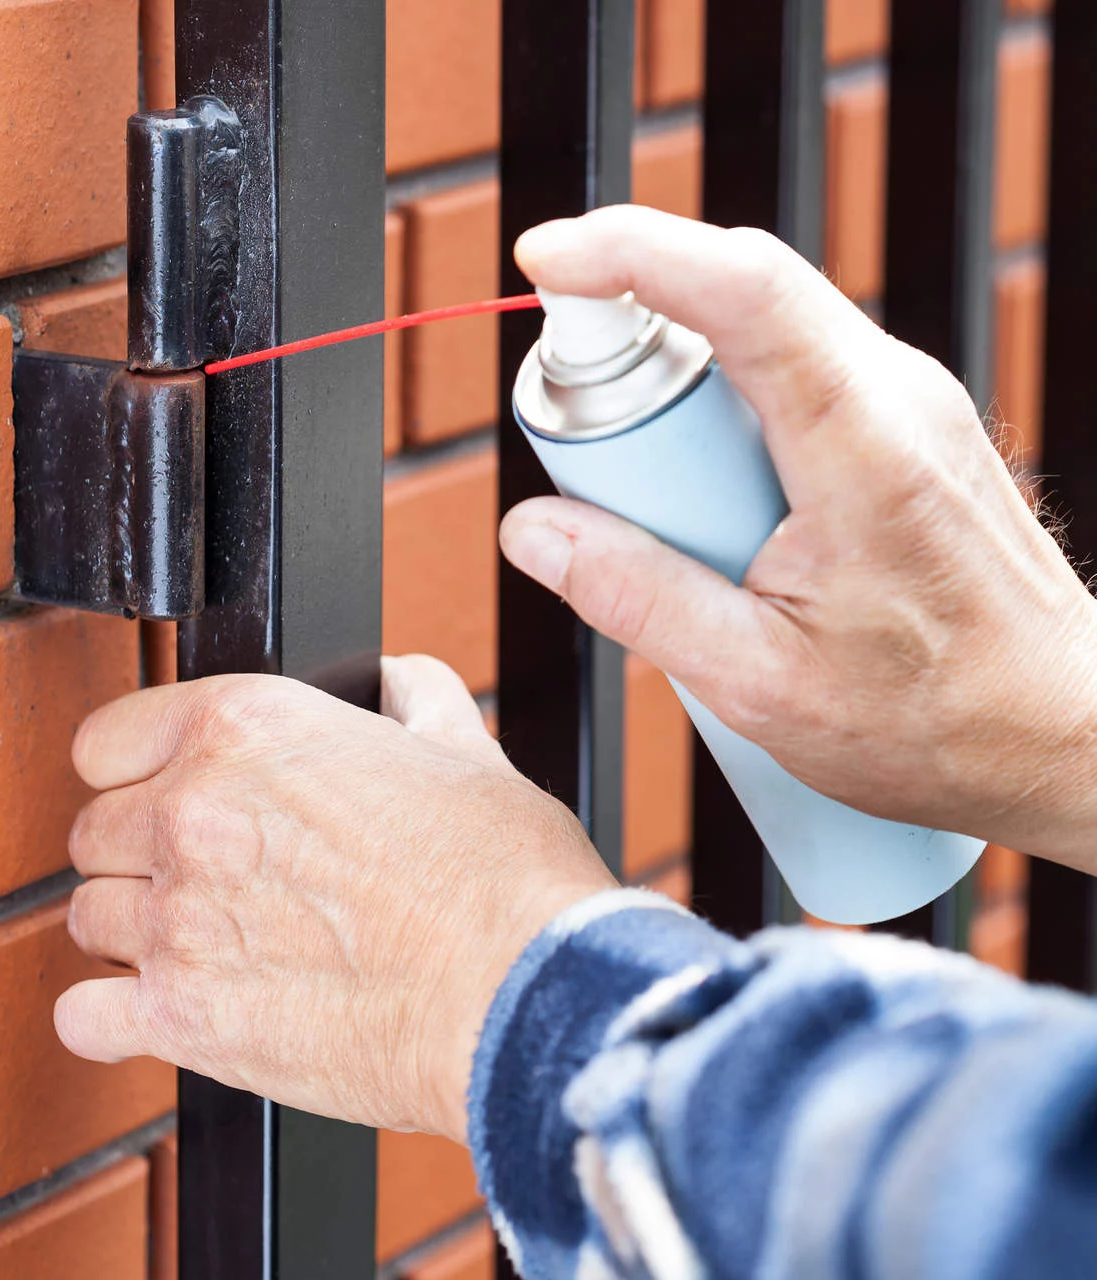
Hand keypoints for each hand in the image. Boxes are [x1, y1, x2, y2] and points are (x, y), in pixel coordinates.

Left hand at [54, 656, 614, 1140]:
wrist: (524, 990)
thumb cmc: (503, 874)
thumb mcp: (465, 750)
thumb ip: (414, 698)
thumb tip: (401, 680)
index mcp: (248, 728)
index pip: (107, 737)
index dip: (137, 765)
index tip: (165, 789)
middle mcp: (195, 811)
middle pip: (94, 831)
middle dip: (141, 849)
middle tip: (206, 872)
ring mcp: (178, 918)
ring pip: (88, 917)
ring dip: (136, 927)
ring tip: (204, 939)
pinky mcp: (182, 1017)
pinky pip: (80, 1015)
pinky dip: (111, 1016)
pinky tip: (164, 1006)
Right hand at [501, 205, 1096, 869]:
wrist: (1060, 727)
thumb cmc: (938, 716)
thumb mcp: (760, 683)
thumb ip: (637, 600)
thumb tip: (536, 533)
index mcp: (865, 448)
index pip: (743, 291)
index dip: (632, 252)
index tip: (544, 259)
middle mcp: (896, 394)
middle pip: (737, 299)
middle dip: (635, 344)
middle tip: (591, 457)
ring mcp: (906, 401)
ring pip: (758, 338)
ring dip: (682, 397)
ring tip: (669, 517)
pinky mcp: (899, 425)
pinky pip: (788, 379)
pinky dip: (726, 421)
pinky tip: (721, 516)